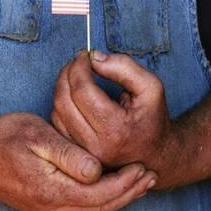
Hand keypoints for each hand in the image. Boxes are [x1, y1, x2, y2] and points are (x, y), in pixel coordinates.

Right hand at [0, 112, 156, 210]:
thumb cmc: (3, 138)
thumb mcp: (36, 136)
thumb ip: (68, 155)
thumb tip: (96, 170)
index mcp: (51, 190)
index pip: (100, 194)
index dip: (126, 183)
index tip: (143, 167)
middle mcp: (49, 208)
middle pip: (100, 208)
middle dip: (128, 193)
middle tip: (149, 176)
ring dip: (116, 199)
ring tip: (136, 184)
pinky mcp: (40, 208)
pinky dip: (99, 202)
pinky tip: (106, 190)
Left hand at [51, 50, 178, 188]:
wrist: (154, 155)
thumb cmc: (151, 119)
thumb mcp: (150, 88)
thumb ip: (124, 68)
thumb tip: (94, 57)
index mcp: (115, 130)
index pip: (82, 91)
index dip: (79, 67)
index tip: (84, 55)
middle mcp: (94, 145)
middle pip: (64, 100)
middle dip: (66, 74)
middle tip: (77, 62)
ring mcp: (82, 152)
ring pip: (56, 111)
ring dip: (62, 88)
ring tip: (76, 76)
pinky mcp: (74, 152)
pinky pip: (57, 123)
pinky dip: (61, 104)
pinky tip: (74, 95)